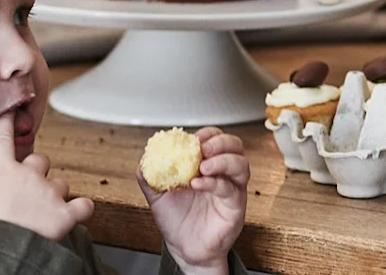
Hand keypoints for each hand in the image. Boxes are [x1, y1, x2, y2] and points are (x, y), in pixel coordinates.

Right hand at [0, 116, 94, 241]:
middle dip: (39, 171)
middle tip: (31, 189)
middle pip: (41, 160)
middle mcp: (29, 176)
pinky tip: (74, 215)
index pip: (3, 142)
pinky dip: (81, 210)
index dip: (7, 126)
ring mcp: (49, 192)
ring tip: (44, 214)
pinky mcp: (64, 212)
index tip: (10, 115)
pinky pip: (84, 205)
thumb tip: (1, 193)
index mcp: (2, 173)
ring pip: (61, 184)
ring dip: (56, 195)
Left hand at [139, 127, 247, 274]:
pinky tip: (199, 183)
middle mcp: (224, 175)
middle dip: (220, 142)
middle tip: (202, 147)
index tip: (193, 138)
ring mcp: (232, 189)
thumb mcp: (158, 196)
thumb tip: (144, 160)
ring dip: (223, 160)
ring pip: (241, 165)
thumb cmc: (178, 223)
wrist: (185, 249)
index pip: (216, 140)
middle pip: (235, 147)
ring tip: (203, 166)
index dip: (208, 134)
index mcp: (208, 167)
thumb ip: (151, 177)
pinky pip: (231, 189)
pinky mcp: (235, 206)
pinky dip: (215, 183)